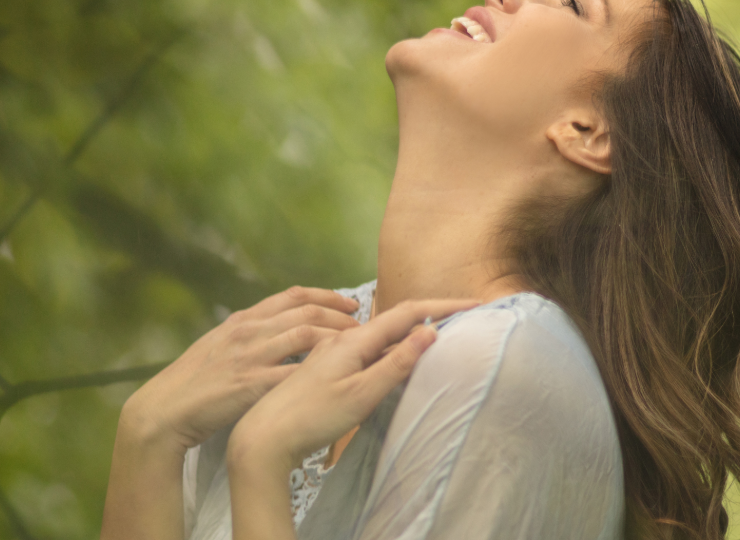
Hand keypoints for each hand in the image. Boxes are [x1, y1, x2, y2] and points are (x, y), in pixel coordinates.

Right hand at [119, 286, 361, 452]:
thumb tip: (276, 329)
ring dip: (337, 340)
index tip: (350, 302)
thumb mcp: (219, 345)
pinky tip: (338, 375)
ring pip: (305, 337)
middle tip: (364, 327)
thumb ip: (248, 334)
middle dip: (341, 318)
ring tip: (360, 348)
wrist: (164, 409)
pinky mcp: (250, 385)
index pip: (293, 296)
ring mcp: (250, 357)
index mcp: (243, 320)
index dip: (327, 295)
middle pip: (307, 313)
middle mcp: (249, 332)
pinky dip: (319, 371)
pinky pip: (293, 373)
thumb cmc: (192, 382)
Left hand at [226, 299, 478, 475]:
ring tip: (437, 334)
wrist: (264, 437)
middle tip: (465, 317)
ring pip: (380, 334)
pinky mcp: (326, 368)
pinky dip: (389, 346)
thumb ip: (396, 363)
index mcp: (355, 339)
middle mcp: (344, 338)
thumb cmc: (313, 417)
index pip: (409, 313)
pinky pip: (366, 348)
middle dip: (432, 315)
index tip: (476, 303)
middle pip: (396, 319)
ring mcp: (333, 352)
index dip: (445, 305)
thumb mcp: (362, 393)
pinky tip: (391, 357)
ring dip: (410, 331)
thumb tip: (430, 330)